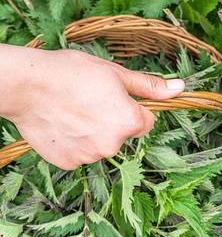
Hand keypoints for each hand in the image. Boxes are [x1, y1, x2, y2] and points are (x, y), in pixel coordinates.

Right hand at [1, 48, 183, 169]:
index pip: (146, 122)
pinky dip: (75, 142)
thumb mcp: (116, 74)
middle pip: (123, 135)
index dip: (132, 109)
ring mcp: (90, 156)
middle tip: (90, 102)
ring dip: (93, 133)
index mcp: (131, 123)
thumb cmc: (73, 74)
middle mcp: (114, 145)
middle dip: (112, 122)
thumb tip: (180, 88)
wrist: (27, 85)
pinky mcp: (69, 162)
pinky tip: (63, 125)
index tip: (115, 99)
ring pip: (101, 145)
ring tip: (73, 112)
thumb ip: (150, 86)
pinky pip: (80, 153)